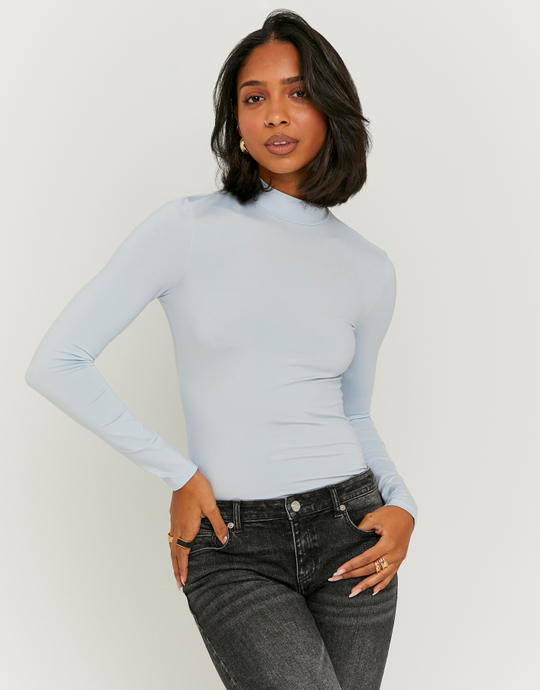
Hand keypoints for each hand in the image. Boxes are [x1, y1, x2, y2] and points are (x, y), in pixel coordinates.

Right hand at [169, 471, 228, 590]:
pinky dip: (173, 546)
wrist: (183, 476)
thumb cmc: (197, 490)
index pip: (183, 554)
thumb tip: (224, 540)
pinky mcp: (174, 516)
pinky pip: (172, 536)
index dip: (183, 569)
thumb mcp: (211, 507)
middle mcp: (178, 528)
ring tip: (176, 569)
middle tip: (178, 584)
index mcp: (187, 528)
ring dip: (174, 559)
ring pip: (172, 545)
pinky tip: (177, 546)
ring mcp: (174, 522)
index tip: (183, 581)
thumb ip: (218, 525)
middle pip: (174, 554)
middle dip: (176, 570)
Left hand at [328, 505, 413, 596]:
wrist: (406, 513)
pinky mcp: (400, 560)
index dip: (352, 565)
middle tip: (337, 579)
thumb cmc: (390, 514)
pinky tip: (373, 591)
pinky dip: (382, 584)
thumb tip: (350, 540)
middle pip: (372, 569)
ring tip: (353, 592)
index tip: (339, 570)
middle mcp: (395, 554)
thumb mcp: (374, 517)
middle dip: (353, 575)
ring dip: (366, 585)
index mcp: (388, 543)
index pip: (367, 558)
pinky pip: (390, 576)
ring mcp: (398, 559)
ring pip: (380, 576)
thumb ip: (362, 528)